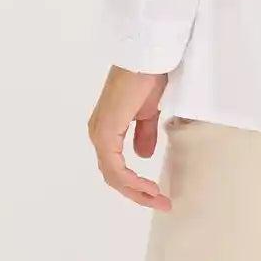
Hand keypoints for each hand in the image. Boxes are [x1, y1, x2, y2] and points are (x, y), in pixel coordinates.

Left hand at [87, 66, 172, 208]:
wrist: (147, 57)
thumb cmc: (148, 77)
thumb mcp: (149, 110)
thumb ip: (144, 133)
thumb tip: (142, 156)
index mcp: (107, 128)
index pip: (117, 167)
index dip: (136, 185)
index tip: (159, 194)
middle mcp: (98, 133)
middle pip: (114, 176)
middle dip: (138, 193)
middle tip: (161, 203)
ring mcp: (100, 133)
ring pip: (113, 176)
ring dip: (136, 191)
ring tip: (158, 198)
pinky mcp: (106, 132)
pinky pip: (116, 168)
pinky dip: (132, 181)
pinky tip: (148, 186)